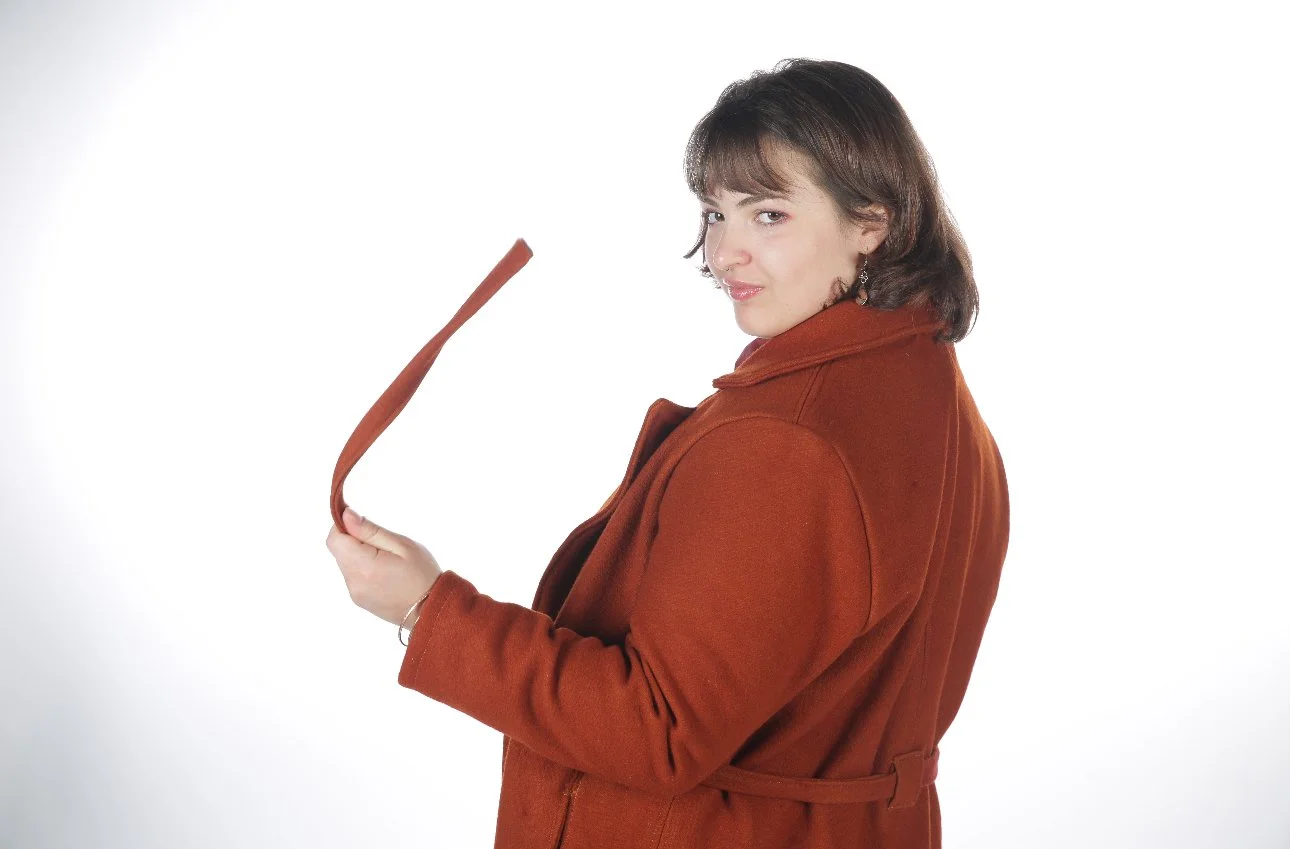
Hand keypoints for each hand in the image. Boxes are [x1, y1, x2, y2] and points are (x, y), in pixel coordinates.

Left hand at [326, 506, 443, 627]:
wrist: (431, 609)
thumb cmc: (422, 575)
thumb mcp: (402, 545)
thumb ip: (370, 530)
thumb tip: (346, 516)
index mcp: (363, 566)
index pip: (334, 539)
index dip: (343, 526)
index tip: (361, 523)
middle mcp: (353, 582)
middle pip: (339, 551)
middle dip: (354, 540)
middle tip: (382, 542)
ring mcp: (355, 593)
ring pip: (345, 563)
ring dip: (359, 554)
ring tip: (386, 559)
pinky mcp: (359, 599)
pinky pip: (353, 576)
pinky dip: (363, 568)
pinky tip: (384, 571)